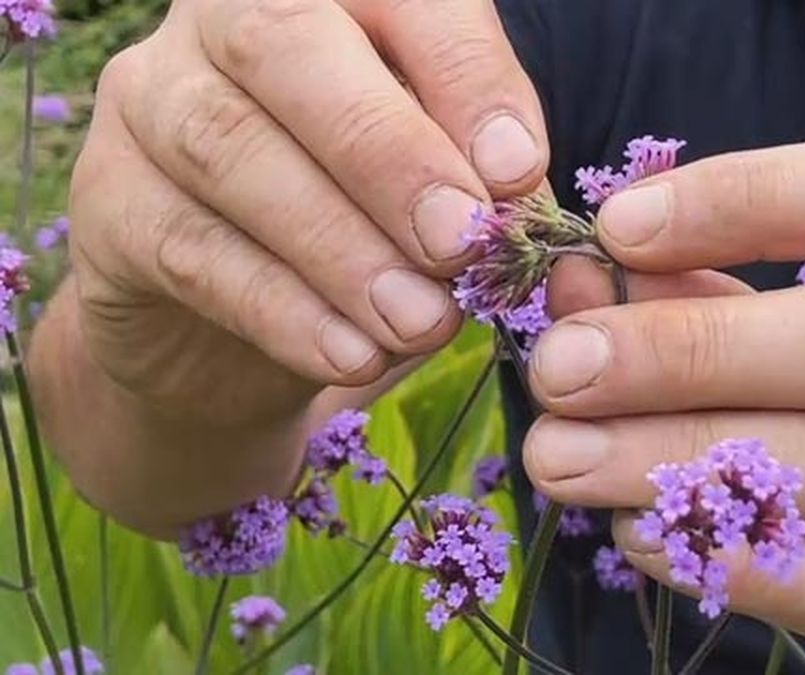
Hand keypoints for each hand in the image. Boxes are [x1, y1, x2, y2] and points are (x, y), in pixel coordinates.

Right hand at [68, 0, 545, 420]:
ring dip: (342, 246)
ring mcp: (149, 102)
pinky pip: (191, 248)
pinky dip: (284, 309)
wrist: (240, 333)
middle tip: (461, 244)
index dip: (465, 73)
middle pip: (287, 40)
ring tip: (422, 322)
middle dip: (390, 149)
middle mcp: (220, 20)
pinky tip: (353, 355)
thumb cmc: (366, 231)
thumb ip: (468, 174)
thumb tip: (509, 189)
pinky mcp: (109, 202)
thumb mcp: (433, 194)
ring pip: (229, 146)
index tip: (518, 172)